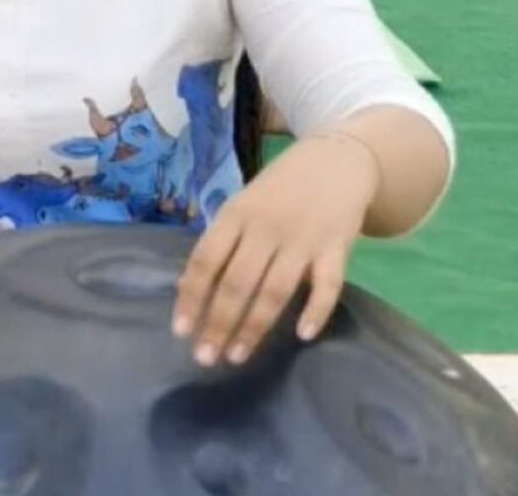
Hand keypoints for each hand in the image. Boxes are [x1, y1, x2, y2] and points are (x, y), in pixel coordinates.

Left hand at [172, 132, 379, 366]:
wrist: (334, 161)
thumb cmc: (278, 190)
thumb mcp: (241, 206)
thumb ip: (221, 243)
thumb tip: (187, 286)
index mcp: (235, 214)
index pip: (206, 259)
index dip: (191, 295)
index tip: (181, 330)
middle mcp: (265, 227)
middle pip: (236, 281)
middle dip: (218, 322)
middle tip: (206, 357)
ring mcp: (302, 238)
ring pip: (274, 289)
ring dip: (254, 326)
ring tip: (237, 355)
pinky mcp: (336, 247)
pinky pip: (327, 284)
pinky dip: (316, 309)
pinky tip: (303, 334)